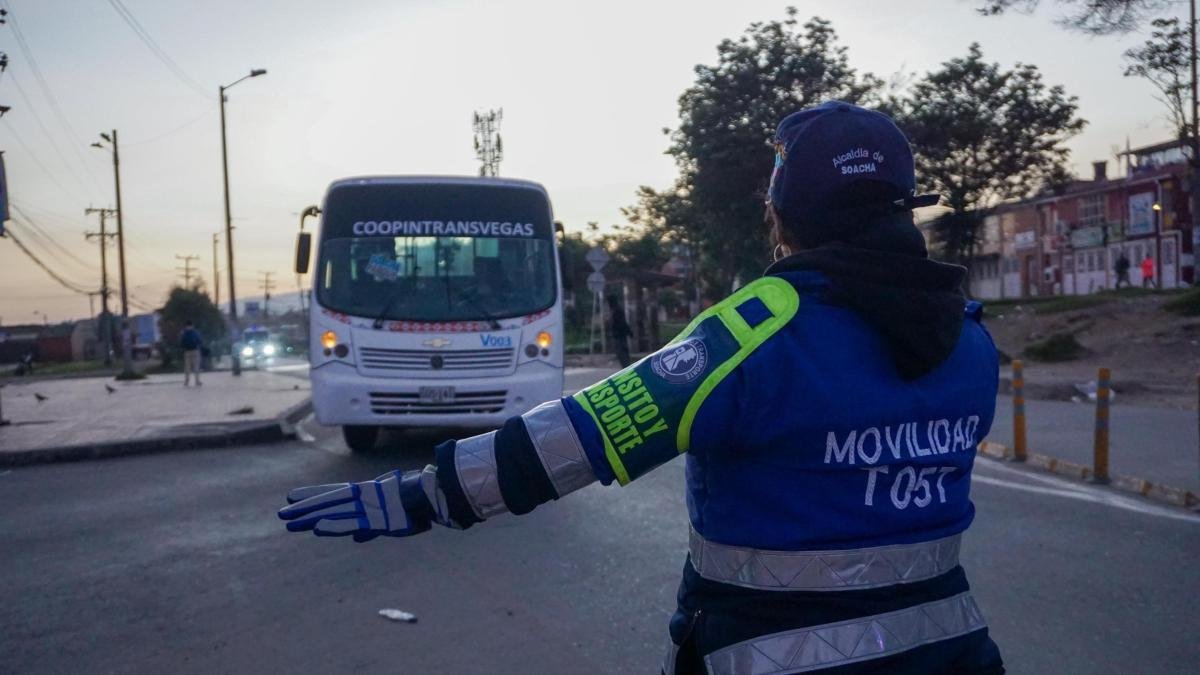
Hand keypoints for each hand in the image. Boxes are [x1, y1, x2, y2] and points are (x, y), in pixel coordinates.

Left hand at [278, 470, 432, 541]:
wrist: (432, 496)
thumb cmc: (414, 506)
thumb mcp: (388, 520)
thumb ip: (369, 529)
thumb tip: (355, 538)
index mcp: (365, 494)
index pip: (332, 494)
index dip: (312, 496)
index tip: (291, 496)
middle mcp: (361, 499)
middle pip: (327, 504)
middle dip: (304, 509)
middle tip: (282, 514)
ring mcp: (366, 508)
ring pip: (334, 513)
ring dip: (311, 517)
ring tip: (290, 522)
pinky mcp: (375, 519)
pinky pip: (352, 523)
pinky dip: (336, 525)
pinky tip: (318, 529)